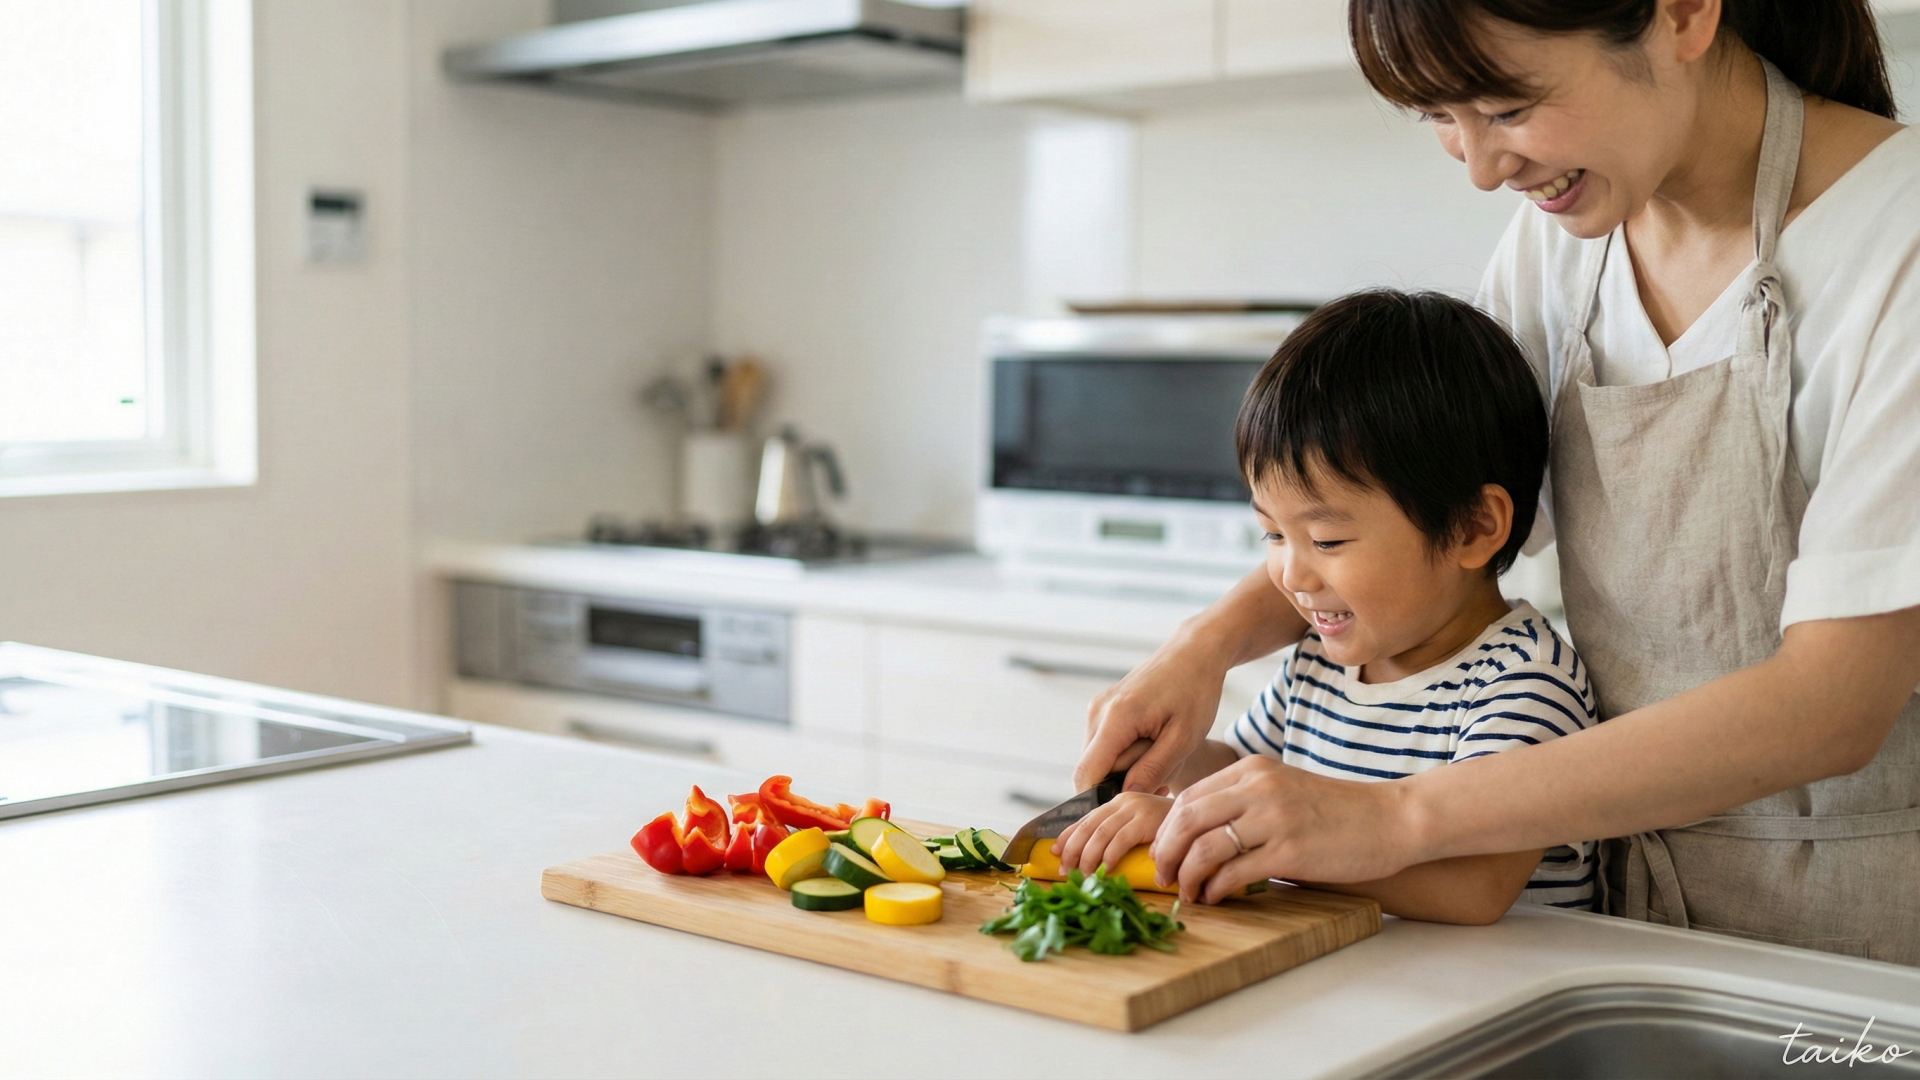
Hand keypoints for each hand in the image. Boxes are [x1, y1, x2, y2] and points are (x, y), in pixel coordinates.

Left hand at [1052, 791, 1172, 874]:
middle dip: (1072, 850)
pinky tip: (1105, 870)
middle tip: (1064, 871)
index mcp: (1118, 802)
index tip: (1054, 854)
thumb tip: (1090, 857)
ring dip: (1088, 857)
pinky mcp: (1147, 819)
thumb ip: (1119, 833)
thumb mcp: (1139, 828)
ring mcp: (1135, 808)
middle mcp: (1124, 800)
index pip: (1085, 818)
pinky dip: (1109, 857)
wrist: (1201, 820)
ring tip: (1084, 875)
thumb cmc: (1171, 831)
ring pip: (1100, 834)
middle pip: (1088, 826)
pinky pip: (1120, 839)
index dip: (1067, 836)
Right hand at [1075, 634, 1228, 793]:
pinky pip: (1105, 744)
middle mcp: (1098, 712)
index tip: (1129, 810)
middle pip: (1092, 769)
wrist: (1195, 651)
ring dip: (1126, 769)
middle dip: (1121, 784)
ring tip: (1162, 759)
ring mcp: (1098, 708)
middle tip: (1163, 782)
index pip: (1086, 775)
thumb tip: (1126, 797)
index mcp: (1116, 718)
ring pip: (1099, 758)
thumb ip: (1153, 769)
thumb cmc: (1196, 691)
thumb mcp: (1184, 738)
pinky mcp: (1104, 708)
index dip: (1099, 801)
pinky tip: (1153, 747)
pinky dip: (1126, 754)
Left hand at [1150, 755, 1417, 903]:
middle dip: (1166, 853)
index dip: (1166, 830)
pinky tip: (1216, 897)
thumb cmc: (1337, 812)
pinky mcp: (1289, 850)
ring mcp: (1273, 818)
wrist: (1392, 819)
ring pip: (1204, 847)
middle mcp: (1258, 788)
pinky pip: (1234, 872)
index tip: (1162, 852)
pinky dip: (1215, 888)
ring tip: (1188, 893)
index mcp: (1252, 770)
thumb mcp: (1283, 790)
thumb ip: (1244, 803)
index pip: (1188, 797)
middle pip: (1186, 819)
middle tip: (1163, 877)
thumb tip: (1199, 836)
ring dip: (1187, 876)